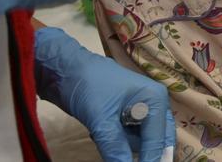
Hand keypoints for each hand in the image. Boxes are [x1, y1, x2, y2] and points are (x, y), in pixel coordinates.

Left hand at [35, 27, 174, 161]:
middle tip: (114, 145)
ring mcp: (140, 109)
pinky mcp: (125, 114)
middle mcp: (153, 104)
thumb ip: (115, 147)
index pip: (158, 139)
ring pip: (139, 141)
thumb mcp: (101, 119)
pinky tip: (99, 131)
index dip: (150, 159)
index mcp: (155, 99)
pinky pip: (127, 137)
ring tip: (100, 132)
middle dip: (136, 150)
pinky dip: (114, 140)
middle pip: (155, 140)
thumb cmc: (87, 86)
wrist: (63, 69)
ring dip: (121, 144)